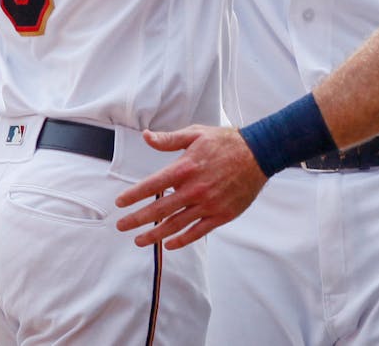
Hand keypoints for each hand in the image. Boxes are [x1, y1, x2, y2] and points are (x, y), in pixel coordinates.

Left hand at [114, 125, 267, 249]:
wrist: (259, 153)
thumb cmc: (226, 142)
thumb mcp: (195, 134)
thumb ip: (168, 139)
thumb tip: (145, 136)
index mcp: (185, 168)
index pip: (151, 186)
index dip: (133, 196)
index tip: (120, 203)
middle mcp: (194, 189)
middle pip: (159, 210)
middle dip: (136, 220)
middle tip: (121, 226)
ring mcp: (208, 204)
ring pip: (175, 225)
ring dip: (155, 235)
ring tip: (139, 240)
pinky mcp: (222, 215)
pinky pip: (198, 232)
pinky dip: (182, 240)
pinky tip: (169, 244)